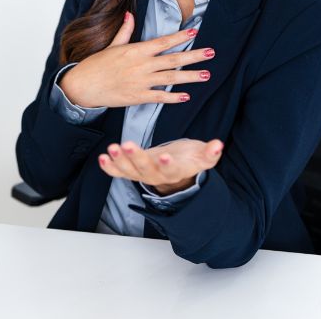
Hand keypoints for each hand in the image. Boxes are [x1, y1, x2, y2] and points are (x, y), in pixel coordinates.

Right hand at [60, 11, 214, 107]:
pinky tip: (186, 96)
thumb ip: (125, 31)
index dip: (180, 37)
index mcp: (135, 50)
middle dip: (194, 56)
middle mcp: (141, 65)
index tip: (195, 32)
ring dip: (190, 77)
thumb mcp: (111, 45)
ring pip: (170, 78)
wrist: (83, 85)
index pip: (163, 42)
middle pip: (173, 59)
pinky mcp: (137, 97)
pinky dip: (173, 97)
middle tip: (211, 53)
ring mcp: (140, 82)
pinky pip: (159, 98)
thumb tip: (130, 14)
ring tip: (206, 75)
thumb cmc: (96, 65)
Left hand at [98, 139, 223, 194]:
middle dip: (136, 158)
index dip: (167, 164)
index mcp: (175, 172)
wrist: (175, 167)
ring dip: (119, 160)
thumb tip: (218, 145)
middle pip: (145, 169)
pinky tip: (102, 158)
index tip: (164, 157)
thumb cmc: (189, 159)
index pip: (171, 170)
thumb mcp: (202, 156)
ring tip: (111, 148)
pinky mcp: (130, 171)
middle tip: (127, 145)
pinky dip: (109, 167)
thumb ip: (210, 152)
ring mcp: (141, 174)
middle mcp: (156, 176)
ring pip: (129, 171)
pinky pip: (117, 172)